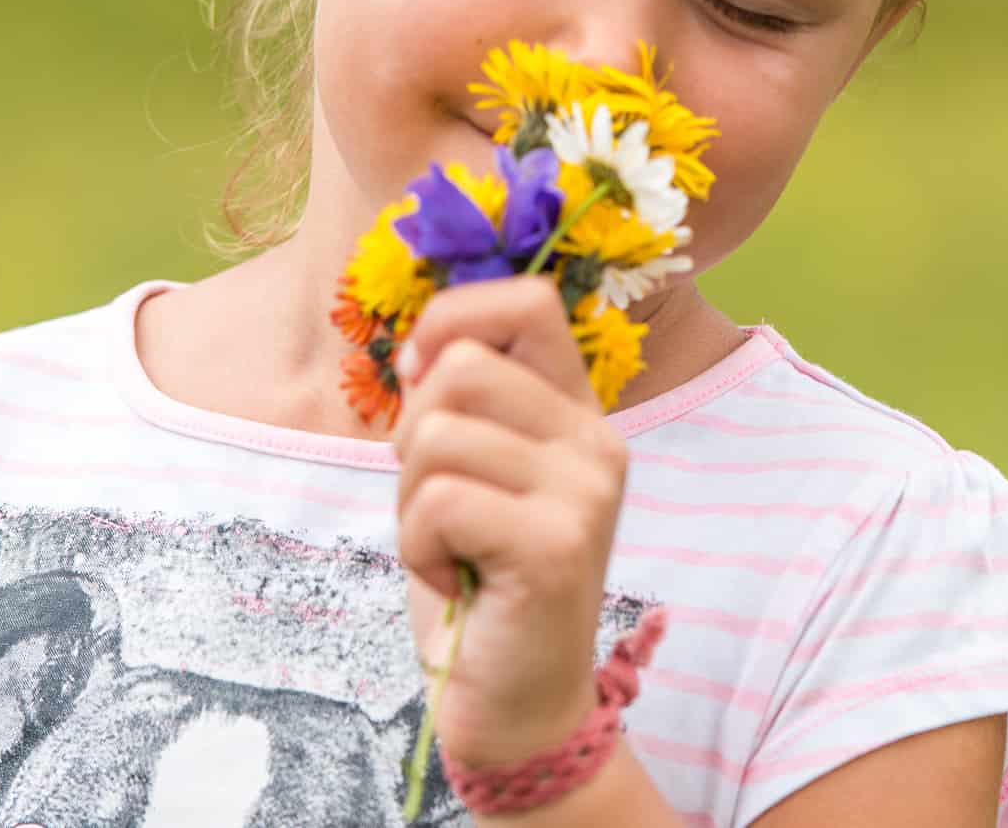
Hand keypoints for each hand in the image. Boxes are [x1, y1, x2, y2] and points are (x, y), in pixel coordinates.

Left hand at [392, 276, 627, 771]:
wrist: (517, 707)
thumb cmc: (480, 586)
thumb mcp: (471, 477)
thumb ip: (460, 407)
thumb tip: (419, 348)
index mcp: (579, 414)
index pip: (529, 300)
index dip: (453, 319)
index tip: (421, 383)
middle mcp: (597, 442)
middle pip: (462, 366)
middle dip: (413, 433)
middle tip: (436, 503)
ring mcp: (585, 491)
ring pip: (439, 435)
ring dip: (410, 502)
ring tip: (447, 548)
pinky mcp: (556, 544)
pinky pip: (439, 501)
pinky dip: (418, 546)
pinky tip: (455, 580)